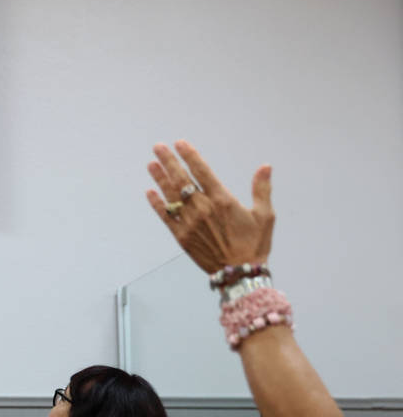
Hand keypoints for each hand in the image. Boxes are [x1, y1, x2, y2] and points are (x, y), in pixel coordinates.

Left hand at [146, 140, 274, 272]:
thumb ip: (262, 189)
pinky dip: (157, 204)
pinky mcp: (181, 236)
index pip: (202, 171)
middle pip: (182, 179)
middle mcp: (203, 208)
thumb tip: (265, 167)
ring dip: (160, 178)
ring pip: (171, 195)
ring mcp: (189, 222)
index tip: (180, 143)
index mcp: (222, 200)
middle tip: (158, 148)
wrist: (239, 273)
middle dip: (169, 161)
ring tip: (151, 164)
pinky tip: (149, 192)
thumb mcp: (265, 215)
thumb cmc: (254, 244)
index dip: (190, 155)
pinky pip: (166, 217)